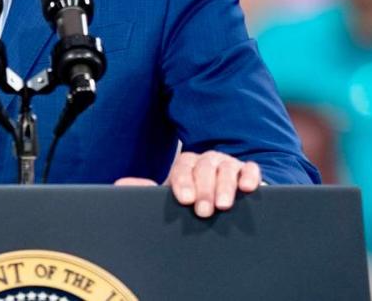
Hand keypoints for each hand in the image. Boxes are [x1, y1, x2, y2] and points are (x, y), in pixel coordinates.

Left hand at [115, 151, 261, 217]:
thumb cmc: (190, 201)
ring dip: (225, 186)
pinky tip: (249, 188)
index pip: (183, 167)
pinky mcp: (248, 173)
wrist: (216, 204)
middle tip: (203, 210)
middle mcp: (207, 162)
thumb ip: (145, 190)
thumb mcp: (169, 197)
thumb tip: (120, 184)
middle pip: (205, 167)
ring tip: (224, 205)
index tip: (184, 199)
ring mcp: (228, 165)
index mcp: (186, 165)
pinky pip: (251, 169)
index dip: (183, 182)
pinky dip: (250, 176)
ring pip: (226, 168)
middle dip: (204, 188)